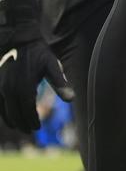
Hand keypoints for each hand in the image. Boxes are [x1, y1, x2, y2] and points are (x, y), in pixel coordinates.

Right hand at [0, 0, 72, 132]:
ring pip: (6, 112)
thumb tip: (72, 99)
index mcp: (25, 86)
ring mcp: (1, 88)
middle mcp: (10, 89)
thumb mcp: (52, 65)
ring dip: (14, 121)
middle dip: (24, 124)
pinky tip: (11, 117)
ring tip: (22, 127)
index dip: (33, 121)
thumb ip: (60, 83)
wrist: (18, 40)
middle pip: (16, 114)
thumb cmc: (38, 53)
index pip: (28, 111)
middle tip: (31, 130)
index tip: (37, 127)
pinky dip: (4, 114)